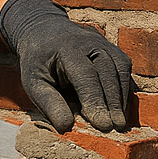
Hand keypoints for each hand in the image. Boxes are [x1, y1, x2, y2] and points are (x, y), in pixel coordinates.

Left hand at [0, 0, 134, 132]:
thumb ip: (48, 103)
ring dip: (121, 97)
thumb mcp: (33, 81)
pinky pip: (123, 68)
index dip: (95, 100)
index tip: (102, 125)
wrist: (44, 31)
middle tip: (116, 127)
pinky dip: (124, 89)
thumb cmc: (38, 62)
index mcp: (67, 48)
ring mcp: (104, 42)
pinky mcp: (112, 48)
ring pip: (120, 68)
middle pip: (107, 71)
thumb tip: (65, 126)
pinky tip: (120, 109)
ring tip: (120, 122)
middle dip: (112, 101)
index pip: (85, 75)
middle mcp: (90, 41)